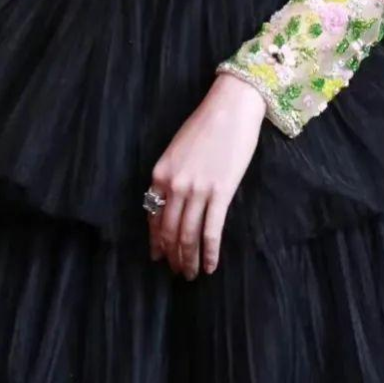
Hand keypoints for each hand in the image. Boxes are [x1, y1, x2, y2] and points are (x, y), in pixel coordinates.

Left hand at [146, 73, 266, 279]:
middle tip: (177, 272)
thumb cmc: (206, 125)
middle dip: (172, 255)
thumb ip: (171, 177)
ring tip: (192, 274)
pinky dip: (210, 253)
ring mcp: (197, 190)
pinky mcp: (220, 192)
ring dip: (189, 259)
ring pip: (188, 235)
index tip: (159, 256)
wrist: (230, 108)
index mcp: (160, 173)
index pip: (153, 216)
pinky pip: (211, 231)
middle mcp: (174, 184)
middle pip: (169, 230)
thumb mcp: (177, 150)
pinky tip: (211, 266)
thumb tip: (172, 204)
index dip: (156, 241)